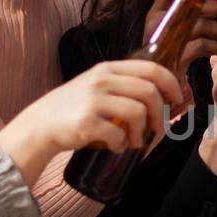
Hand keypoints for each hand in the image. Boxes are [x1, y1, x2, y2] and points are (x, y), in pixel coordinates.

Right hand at [0, 59, 182, 187]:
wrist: (39, 125)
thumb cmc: (74, 108)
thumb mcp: (96, 86)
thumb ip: (122, 85)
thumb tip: (164, 99)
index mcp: (107, 69)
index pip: (151, 69)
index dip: (171, 84)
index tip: (177, 100)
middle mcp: (101, 80)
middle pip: (149, 92)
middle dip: (161, 114)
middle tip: (158, 129)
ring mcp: (93, 100)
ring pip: (138, 113)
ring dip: (142, 133)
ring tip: (135, 142)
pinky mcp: (86, 122)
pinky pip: (118, 135)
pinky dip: (122, 145)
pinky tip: (116, 147)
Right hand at [144, 0, 216, 67]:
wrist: (159, 88)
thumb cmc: (172, 58)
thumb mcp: (175, 34)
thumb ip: (189, 17)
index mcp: (155, 12)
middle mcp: (157, 23)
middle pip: (193, 5)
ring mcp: (164, 40)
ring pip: (201, 25)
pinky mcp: (174, 57)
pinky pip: (202, 46)